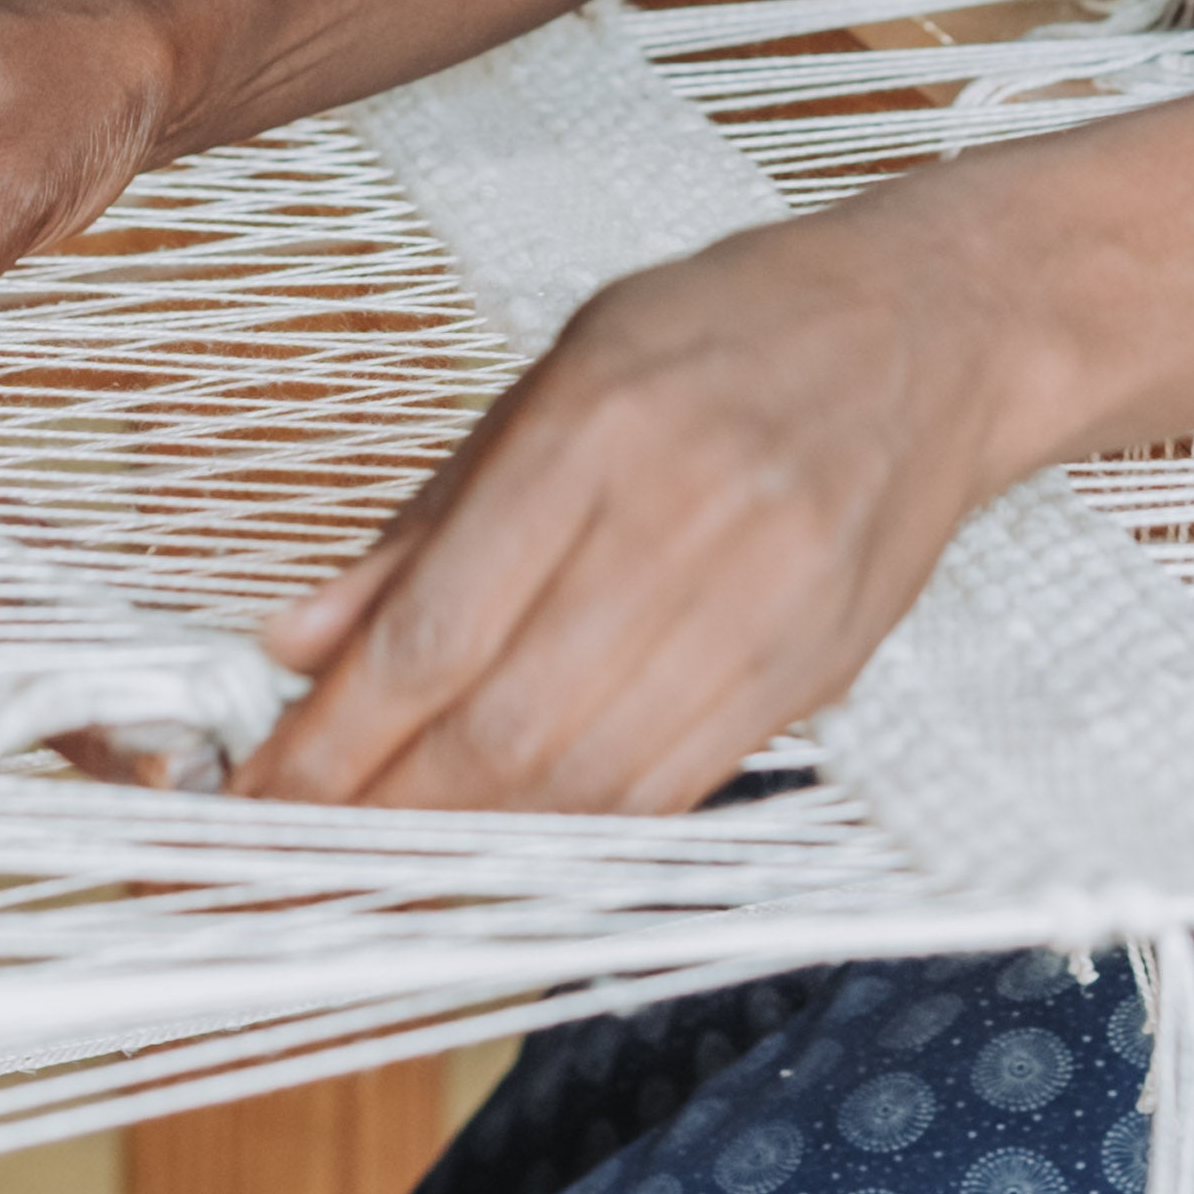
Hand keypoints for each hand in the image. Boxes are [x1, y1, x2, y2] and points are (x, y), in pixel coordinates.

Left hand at [246, 200, 1043, 816]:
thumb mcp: (563, 370)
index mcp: (600, 425)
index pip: (439, 630)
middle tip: (291, 857)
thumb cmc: (737, 326)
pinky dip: (571, 837)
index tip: (251, 800)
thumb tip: (299, 641)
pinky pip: (673, 796)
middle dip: (378, 818)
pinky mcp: (814, 670)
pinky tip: (506, 843)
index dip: (332, 741)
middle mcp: (685, 522)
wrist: (942, 326)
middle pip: (504, 731)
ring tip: (378, 866)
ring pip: (586, 785)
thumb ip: (429, 519)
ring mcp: (764, 606)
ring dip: (464, 847)